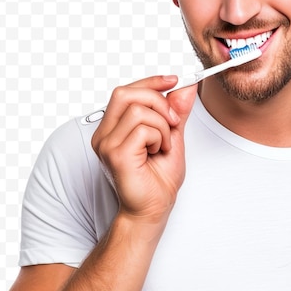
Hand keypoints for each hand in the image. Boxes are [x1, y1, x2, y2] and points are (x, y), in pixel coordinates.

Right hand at [91, 75, 197, 225]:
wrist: (153, 210)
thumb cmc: (158, 180)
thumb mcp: (173, 136)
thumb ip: (176, 111)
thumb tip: (186, 87)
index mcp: (113, 128)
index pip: (126, 91)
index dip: (151, 82)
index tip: (174, 80)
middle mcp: (105, 134)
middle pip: (127, 93)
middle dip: (158, 101)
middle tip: (173, 121)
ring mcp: (107, 144)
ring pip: (139, 110)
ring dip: (162, 125)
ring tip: (163, 144)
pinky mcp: (115, 154)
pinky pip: (143, 129)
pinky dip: (159, 137)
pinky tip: (158, 152)